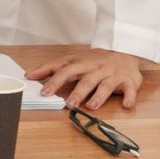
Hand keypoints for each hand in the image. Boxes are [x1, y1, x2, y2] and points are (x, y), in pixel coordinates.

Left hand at [26, 49, 143, 110]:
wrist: (123, 52)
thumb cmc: (93, 60)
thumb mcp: (71, 60)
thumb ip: (51, 68)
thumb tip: (29, 75)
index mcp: (81, 64)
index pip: (65, 72)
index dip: (54, 82)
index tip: (44, 92)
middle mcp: (96, 69)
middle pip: (86, 80)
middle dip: (77, 92)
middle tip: (69, 104)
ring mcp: (112, 75)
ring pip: (105, 86)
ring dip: (99, 96)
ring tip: (92, 106)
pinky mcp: (128, 81)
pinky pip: (130, 90)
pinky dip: (129, 98)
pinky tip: (127, 105)